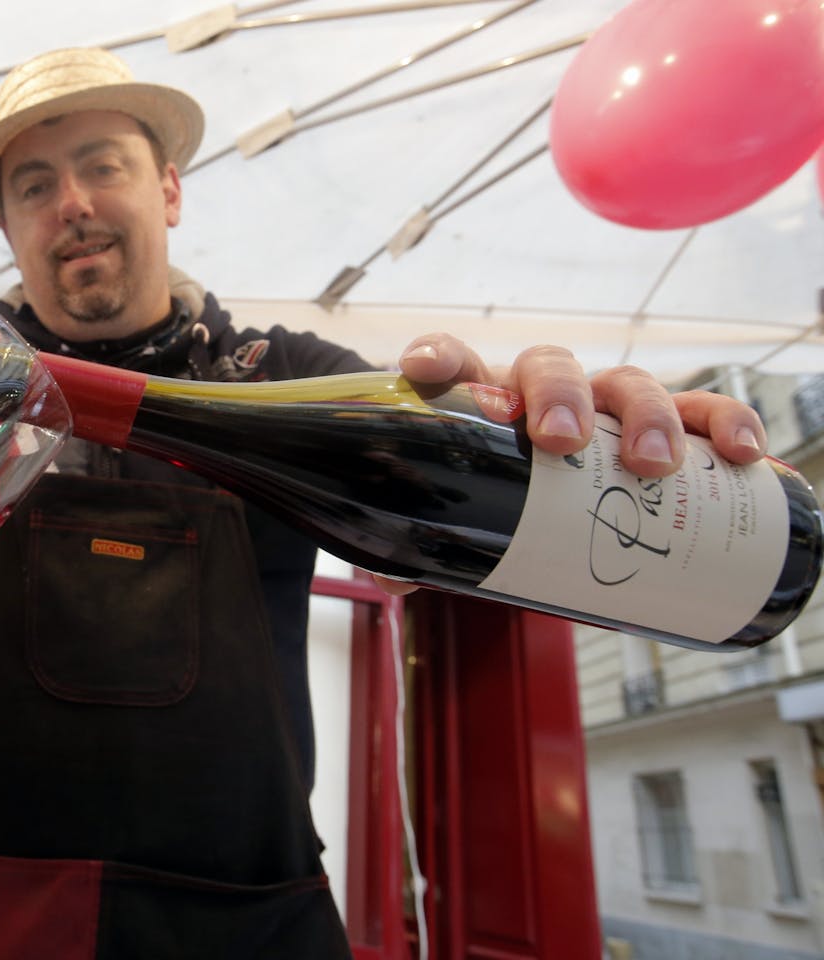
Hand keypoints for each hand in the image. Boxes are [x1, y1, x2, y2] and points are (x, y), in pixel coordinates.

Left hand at [369, 334, 767, 597]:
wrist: (520, 490)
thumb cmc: (484, 493)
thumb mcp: (451, 521)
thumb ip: (423, 549)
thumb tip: (402, 584)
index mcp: (481, 399)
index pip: (454, 360)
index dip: (438, 357)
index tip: (421, 369)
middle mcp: (542, 391)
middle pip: (552, 369)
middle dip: (560, 397)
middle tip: (561, 440)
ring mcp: (603, 406)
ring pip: (628, 384)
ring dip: (645, 416)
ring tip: (652, 464)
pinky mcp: (656, 430)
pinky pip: (701, 413)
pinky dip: (726, 425)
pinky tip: (745, 454)